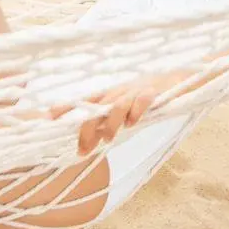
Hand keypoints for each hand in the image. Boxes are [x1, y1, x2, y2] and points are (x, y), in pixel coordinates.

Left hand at [47, 70, 191, 155]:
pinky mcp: (156, 91)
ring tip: (107, 140)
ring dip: (110, 123)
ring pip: (117, 104)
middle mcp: (120, 90)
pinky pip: (143, 99)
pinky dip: (137, 110)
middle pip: (97, 106)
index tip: (47, 119)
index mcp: (111, 94)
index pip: (84, 100)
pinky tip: (134, 122)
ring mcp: (137, 89)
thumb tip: (89, 137)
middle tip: (82, 150)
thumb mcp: (125, 105)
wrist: (180, 78)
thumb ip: (108, 119)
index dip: (66, 108)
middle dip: (86, 128)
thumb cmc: (149, 96)